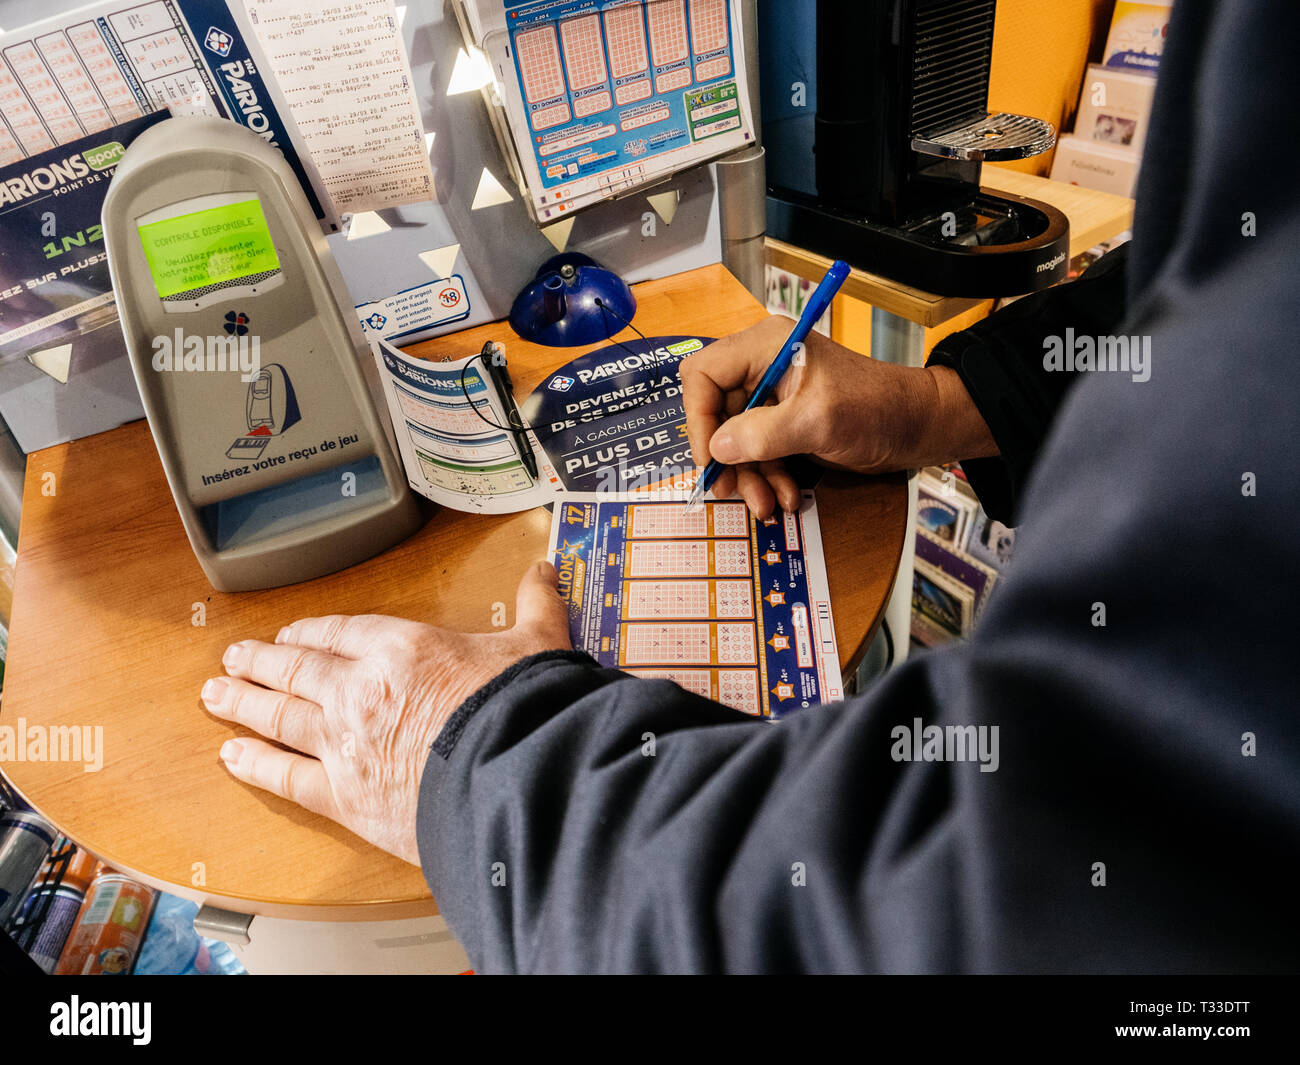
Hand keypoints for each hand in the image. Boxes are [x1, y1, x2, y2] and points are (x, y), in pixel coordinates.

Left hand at [200, 561, 571, 864]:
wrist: (513, 778)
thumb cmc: (523, 711)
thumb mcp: (536, 644)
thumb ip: (536, 606)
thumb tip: (545, 572)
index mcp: (402, 649)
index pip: (341, 632)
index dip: (311, 632)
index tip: (293, 634)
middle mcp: (361, 690)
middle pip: (296, 669)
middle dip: (260, 662)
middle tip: (234, 657)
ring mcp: (344, 742)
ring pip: (278, 716)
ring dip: (242, 704)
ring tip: (216, 695)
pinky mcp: (344, 795)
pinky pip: (285, 776)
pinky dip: (254, 764)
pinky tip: (232, 756)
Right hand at [680, 316, 997, 516]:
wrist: (920, 426)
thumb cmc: (880, 409)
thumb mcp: (819, 422)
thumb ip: (764, 434)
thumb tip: (718, 449)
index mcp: (767, 347)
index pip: (704, 375)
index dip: (698, 418)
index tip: (710, 457)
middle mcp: (764, 366)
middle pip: (716, 411)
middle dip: (727, 456)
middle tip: (733, 490)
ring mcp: (774, 395)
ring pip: (736, 438)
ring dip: (749, 474)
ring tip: (766, 503)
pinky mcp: (786, 420)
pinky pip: (759, 449)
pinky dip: (767, 475)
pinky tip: (784, 495)